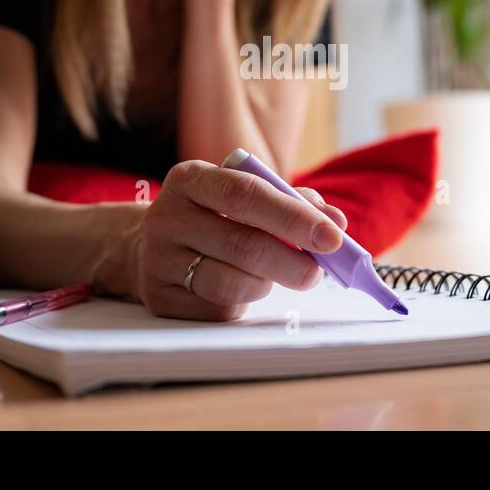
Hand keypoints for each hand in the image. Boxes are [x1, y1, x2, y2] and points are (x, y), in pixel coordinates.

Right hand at [130, 158, 348, 320]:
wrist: (152, 245)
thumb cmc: (213, 217)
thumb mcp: (244, 197)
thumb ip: (293, 203)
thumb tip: (336, 223)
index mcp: (190, 179)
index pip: (246, 195)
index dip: (293, 217)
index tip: (332, 238)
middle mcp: (167, 216)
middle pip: (242, 243)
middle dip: (290, 261)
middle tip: (318, 272)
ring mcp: (158, 259)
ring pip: (229, 282)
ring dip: (266, 283)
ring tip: (276, 277)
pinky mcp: (159, 297)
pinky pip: (216, 309)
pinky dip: (243, 302)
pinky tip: (244, 288)